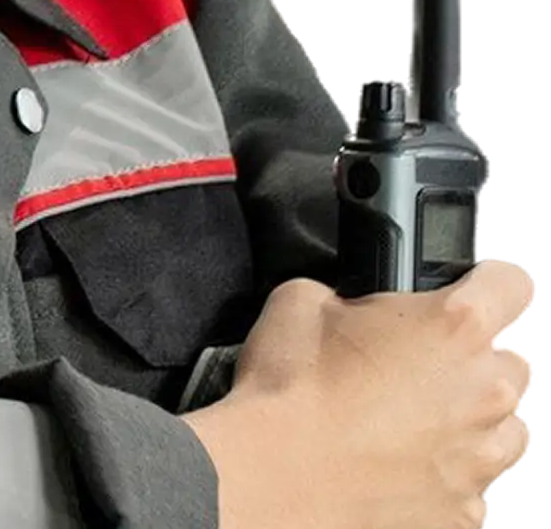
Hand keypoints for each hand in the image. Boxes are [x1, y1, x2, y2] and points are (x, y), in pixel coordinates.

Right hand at [191, 253, 536, 528]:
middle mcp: (485, 391)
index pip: (512, 284)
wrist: (274, 481)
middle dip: (474, 363)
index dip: (491, 282)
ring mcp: (482, 457)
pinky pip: (476, 487)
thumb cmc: (289, 396)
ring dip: (475, 422)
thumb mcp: (300, 302)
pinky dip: (449, 475)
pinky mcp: (467, 510)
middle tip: (416, 369)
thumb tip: (350, 307)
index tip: (477, 290)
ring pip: (509, 430)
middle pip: (514, 365)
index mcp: (454, 327)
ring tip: (416, 425)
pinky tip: (401, 469)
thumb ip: (347, 296)